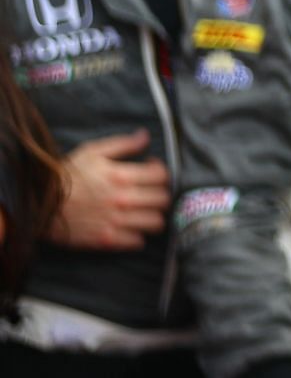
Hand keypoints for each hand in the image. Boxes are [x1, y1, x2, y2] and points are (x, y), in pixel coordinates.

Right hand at [47, 128, 169, 250]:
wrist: (39, 204)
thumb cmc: (66, 176)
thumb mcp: (92, 152)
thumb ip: (123, 144)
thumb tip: (145, 136)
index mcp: (121, 176)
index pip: (162, 176)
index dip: (161, 171)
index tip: (151, 171)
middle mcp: (123, 200)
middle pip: (164, 200)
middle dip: (161, 194)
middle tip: (151, 192)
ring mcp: (116, 222)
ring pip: (156, 222)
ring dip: (154, 216)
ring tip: (145, 211)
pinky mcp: (106, 240)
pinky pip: (138, 241)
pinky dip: (139, 235)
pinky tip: (132, 227)